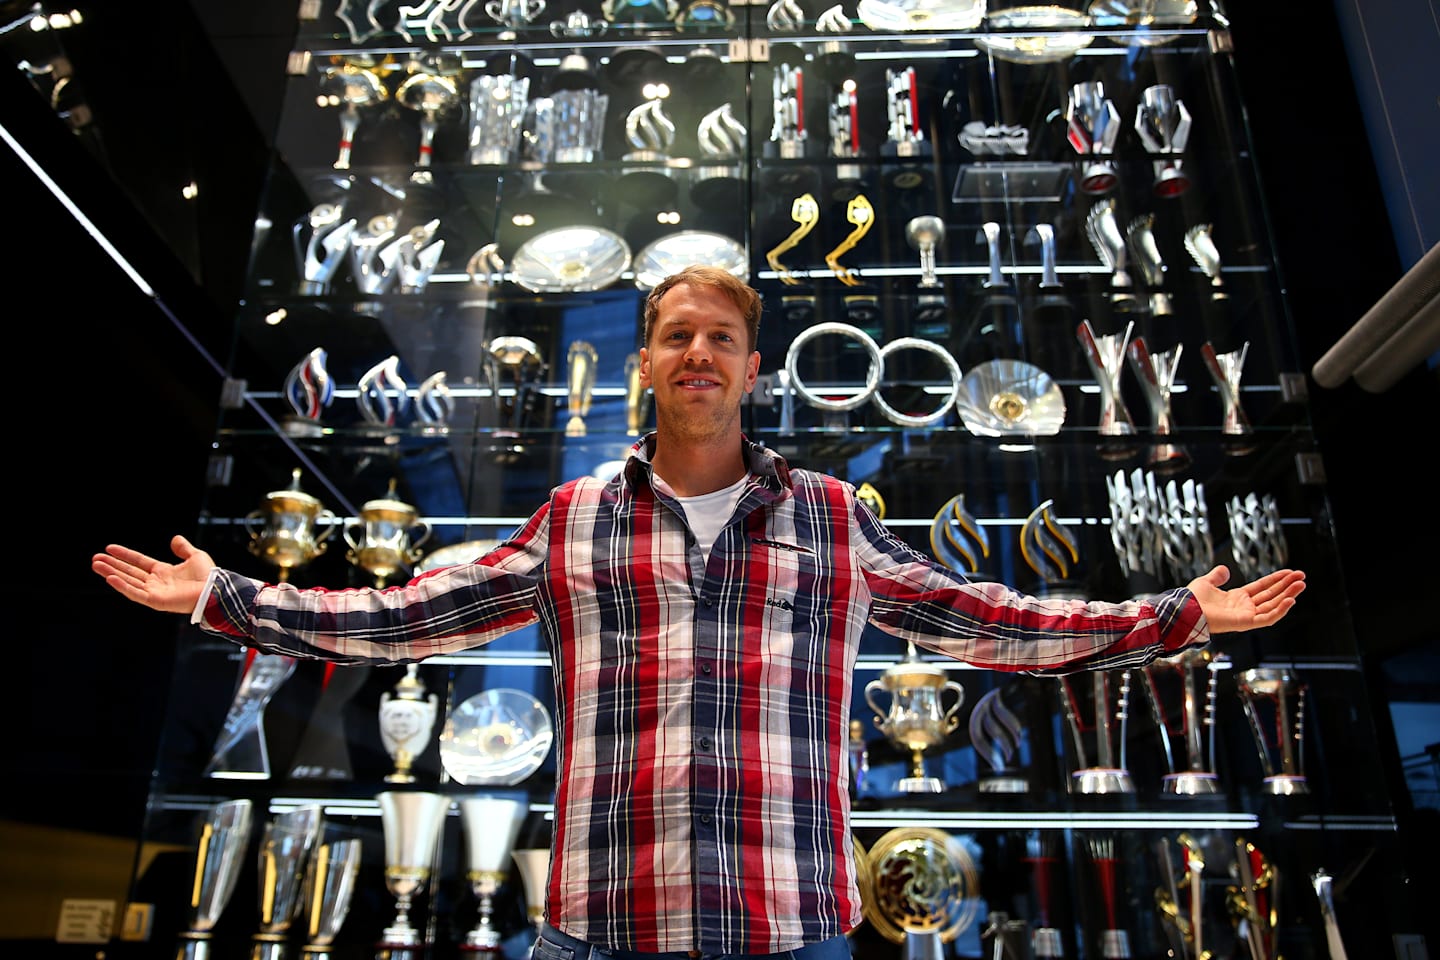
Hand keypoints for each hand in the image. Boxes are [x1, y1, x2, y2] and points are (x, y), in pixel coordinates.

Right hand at [91, 535, 215, 614]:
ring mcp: (154, 592)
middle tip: (95, 559)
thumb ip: (183, 548)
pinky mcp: (155, 601)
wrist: (215, 589)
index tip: (109, 548)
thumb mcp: (195, 556)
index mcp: (163, 572)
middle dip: (112, 565)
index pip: (138, 562)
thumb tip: (175, 539)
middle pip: (129, 572)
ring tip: (96, 565)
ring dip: (111, 573)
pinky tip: (110, 578)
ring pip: (128, 581)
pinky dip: (122, 586)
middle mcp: (156, 582)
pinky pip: (135, 593)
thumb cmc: (208, 576)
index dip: (124, 555)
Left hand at [1187, 565, 1305, 633]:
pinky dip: (1280, 610)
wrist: (1186, 609)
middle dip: (1287, 586)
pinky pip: (1267, 618)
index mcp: (1237, 598)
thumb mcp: (1207, 582)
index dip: (1276, 579)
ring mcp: (1246, 615)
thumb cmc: (1192, 599)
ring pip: (1273, 605)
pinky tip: (1290, 600)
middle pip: (1271, 595)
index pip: (1262, 587)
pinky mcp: (1246, 623)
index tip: (1290, 572)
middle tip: (1302, 577)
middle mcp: (1244, 607)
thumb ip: (1217, 576)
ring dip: (1288, 595)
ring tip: (1301, 585)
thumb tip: (1224, 569)